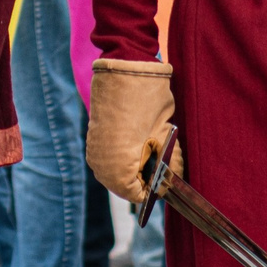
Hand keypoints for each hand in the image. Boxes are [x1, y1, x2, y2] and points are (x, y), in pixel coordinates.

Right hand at [85, 59, 175, 202]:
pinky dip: (124, 156)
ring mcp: (94, 152)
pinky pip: (109, 159)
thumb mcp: (165, 137)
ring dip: (134, 166)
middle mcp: (100, 165)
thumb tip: (173, 179)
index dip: (155, 189)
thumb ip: (169, 164)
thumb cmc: (148, 104)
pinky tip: (138, 141)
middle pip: (125, 186)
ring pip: (117, 173)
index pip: (138, 195)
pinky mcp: (93, 139)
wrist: (125, 70)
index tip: (168, 178)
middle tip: (162, 163)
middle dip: (144, 178)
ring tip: (151, 148)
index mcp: (117, 169)